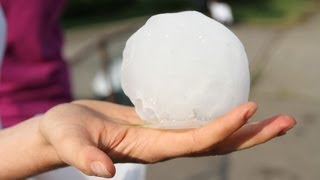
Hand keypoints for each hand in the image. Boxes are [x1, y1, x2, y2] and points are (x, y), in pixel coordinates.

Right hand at [39, 100, 295, 177]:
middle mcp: (165, 145)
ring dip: (242, 125)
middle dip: (251, 135)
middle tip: (286, 120)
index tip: (249, 108)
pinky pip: (196, 117)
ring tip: (269, 112)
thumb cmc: (65, 134)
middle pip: (216, 144)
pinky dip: (217, 112)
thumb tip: (104, 174)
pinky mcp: (161, 121)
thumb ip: (85, 157)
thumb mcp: (70, 142)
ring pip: (211, 132)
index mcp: (151, 150)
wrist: (67, 130)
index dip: (222, 128)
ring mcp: (166, 134)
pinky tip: (229, 100)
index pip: (196, 142)